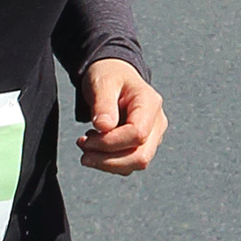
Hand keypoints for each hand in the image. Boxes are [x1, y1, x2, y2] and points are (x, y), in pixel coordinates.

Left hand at [75, 59, 166, 174]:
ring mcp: (153, 136)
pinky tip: (96, 146)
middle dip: (107, 159)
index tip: (85, 138)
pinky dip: (109, 162)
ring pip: (135, 164)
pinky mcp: (144, 145)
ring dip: (106, 162)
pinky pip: (129, 164)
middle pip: (140, 156)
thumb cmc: (109, 76)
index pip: (137, 134)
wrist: (114, 76)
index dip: (110, 142)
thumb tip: (103, 128)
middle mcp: (157, 122)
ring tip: (86, 145)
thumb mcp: (102, 83)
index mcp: (150, 103)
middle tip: (83, 149)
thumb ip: (103, 103)